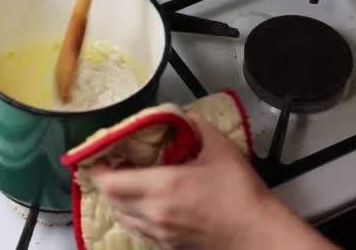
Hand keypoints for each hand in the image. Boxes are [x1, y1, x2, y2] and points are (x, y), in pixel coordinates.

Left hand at [87, 116, 338, 249]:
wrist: (258, 235)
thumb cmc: (241, 194)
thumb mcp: (219, 148)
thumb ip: (194, 126)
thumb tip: (179, 118)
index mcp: (163, 186)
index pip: (109, 181)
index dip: (97, 168)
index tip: (100, 155)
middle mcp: (154, 213)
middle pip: (110, 198)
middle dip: (106, 180)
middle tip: (113, 164)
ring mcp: (159, 232)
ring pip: (121, 216)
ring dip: (117, 198)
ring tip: (127, 182)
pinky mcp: (167, 245)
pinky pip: (136, 230)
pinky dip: (131, 215)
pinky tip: (143, 204)